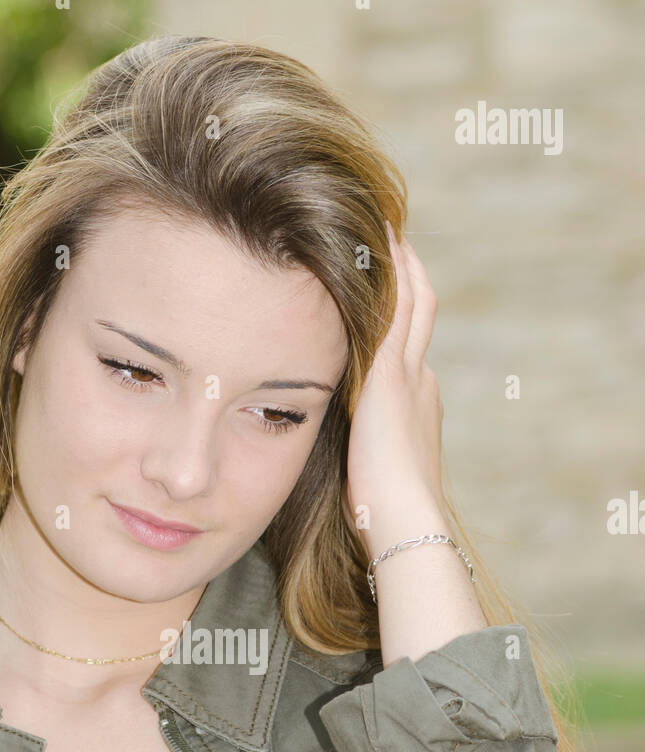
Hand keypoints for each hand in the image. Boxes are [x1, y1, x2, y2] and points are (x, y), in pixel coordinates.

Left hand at [346, 222, 446, 557]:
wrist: (404, 521)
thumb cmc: (380, 516)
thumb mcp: (367, 476)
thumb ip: (355, 455)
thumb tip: (336, 462)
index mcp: (417, 406)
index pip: (407, 346)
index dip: (399, 313)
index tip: (383, 287)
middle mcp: (420, 381)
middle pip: (417, 311)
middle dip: (405, 275)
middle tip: (389, 236)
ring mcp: (409, 374)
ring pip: (410, 300)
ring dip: (398, 262)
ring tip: (381, 224)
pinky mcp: (389, 375)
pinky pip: (391, 307)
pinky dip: (386, 273)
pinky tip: (373, 242)